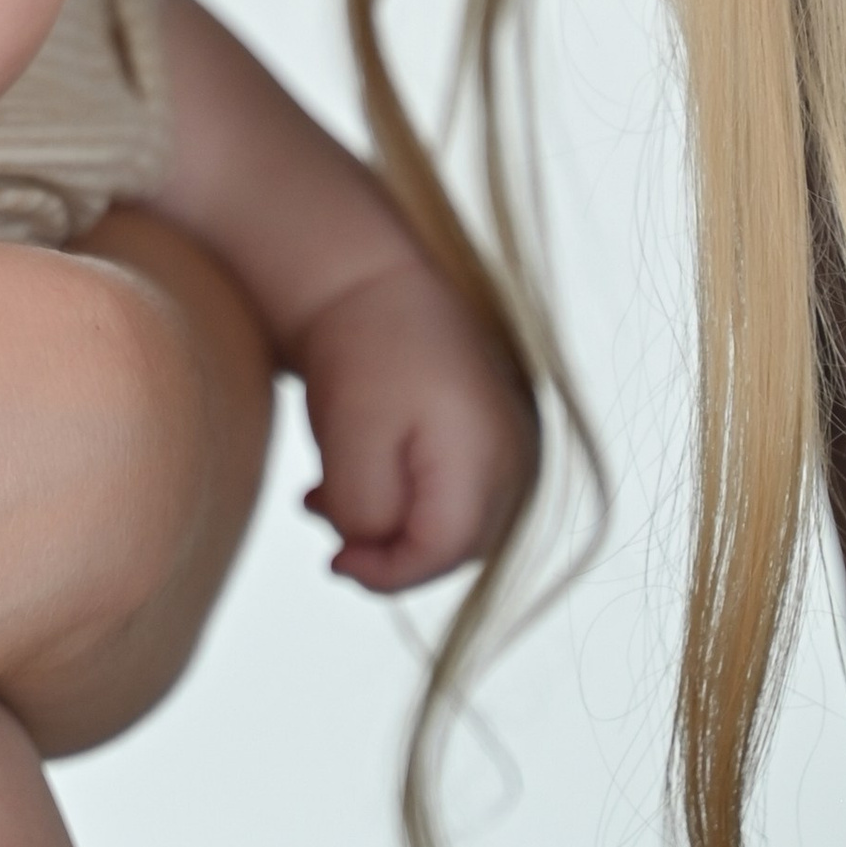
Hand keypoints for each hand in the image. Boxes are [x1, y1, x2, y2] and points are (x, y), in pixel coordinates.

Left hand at [296, 257, 537, 590]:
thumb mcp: (350, 440)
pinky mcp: (494, 431)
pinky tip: (349, 482)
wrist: (372, 274)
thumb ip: (367, 512)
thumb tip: (371, 551)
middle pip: (456, 545)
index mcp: (488, 455)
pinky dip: (408, 499)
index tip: (335, 563)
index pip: (445, 552)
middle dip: (391, 551)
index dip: (387, 572)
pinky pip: (458, 490)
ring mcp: (514, 442)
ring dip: (395, 525)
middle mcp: (518, 455)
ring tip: (327, 499)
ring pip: (456, 522)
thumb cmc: (360, 348)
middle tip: (331, 536)